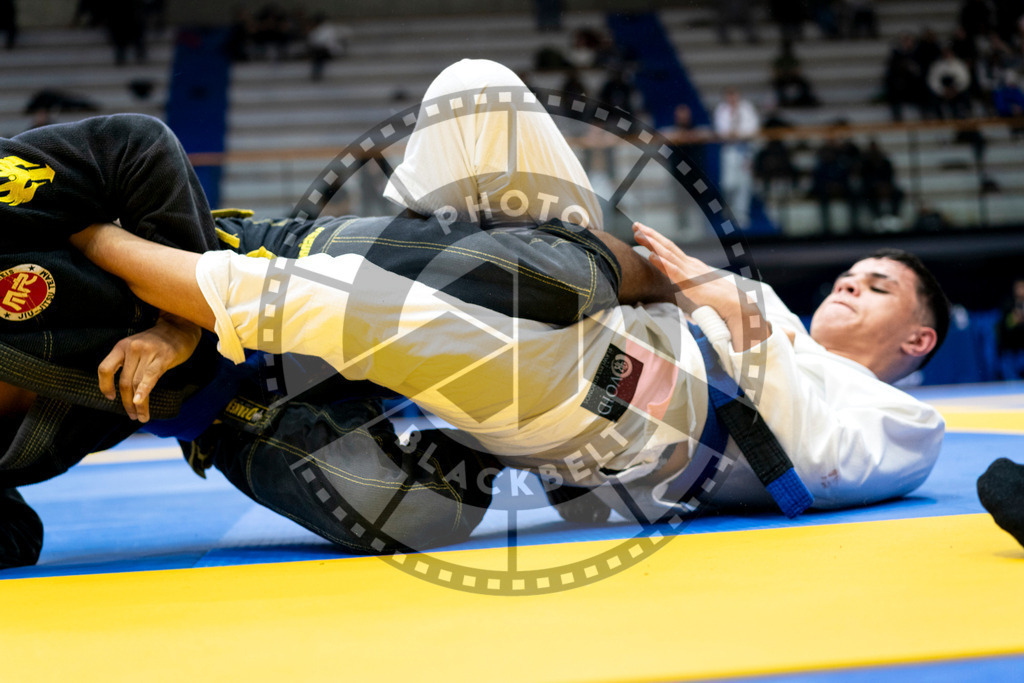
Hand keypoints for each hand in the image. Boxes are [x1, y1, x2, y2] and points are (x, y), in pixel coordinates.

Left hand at [98, 313, 201, 421]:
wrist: (180, 327)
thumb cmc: (158, 342)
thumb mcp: (136, 347)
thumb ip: (128, 363)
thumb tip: (122, 389)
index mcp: (122, 346)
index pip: (105, 369)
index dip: (105, 386)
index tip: (110, 397)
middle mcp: (132, 348)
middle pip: (124, 381)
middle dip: (126, 402)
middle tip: (131, 414)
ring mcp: (147, 352)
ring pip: (136, 383)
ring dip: (138, 404)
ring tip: (141, 416)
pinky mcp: (163, 357)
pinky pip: (150, 377)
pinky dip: (143, 391)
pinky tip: (141, 403)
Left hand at [632, 222, 769, 350]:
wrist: (735, 306)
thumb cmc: (718, 302)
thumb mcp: (697, 294)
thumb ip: (688, 293)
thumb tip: (682, 304)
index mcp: (691, 267)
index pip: (670, 251)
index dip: (656, 241)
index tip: (643, 232)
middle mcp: (690, 266)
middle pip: (667, 248)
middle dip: (651, 235)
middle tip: (636, 225)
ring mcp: (690, 272)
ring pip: (667, 255)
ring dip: (652, 243)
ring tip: (639, 233)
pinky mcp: (691, 283)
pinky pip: (673, 271)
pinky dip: (661, 262)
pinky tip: (651, 256)